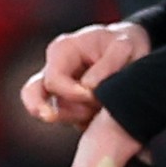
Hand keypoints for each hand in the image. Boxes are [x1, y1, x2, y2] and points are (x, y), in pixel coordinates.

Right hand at [24, 20, 150, 126]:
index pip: (54, 78)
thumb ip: (108, 64)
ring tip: (97, 112)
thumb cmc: (125, 44)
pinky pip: (68, 120)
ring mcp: (59, 89)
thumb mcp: (123, 47)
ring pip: (51, 111)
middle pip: (33, 92)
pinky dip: (83, 122)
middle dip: (43, 108)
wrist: (132, 52)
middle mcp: (55, 68)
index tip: (93, 96)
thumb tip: (88, 86)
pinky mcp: (69, 105)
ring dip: (75, 117)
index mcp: (63, 50)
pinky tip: (99, 116)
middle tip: (55, 118)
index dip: (71, 92)